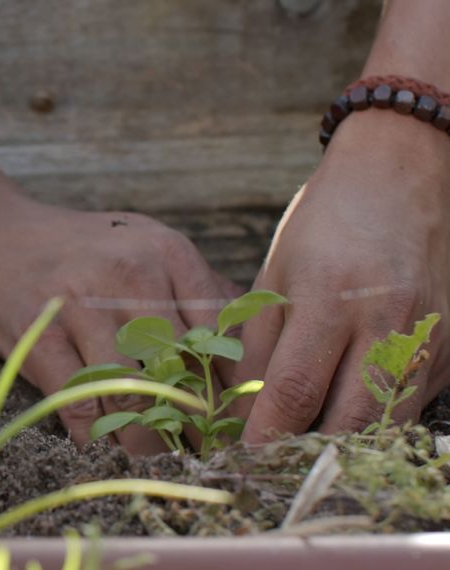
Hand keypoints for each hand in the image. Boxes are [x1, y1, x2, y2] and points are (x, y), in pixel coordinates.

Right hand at [0, 198, 241, 451]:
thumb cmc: (77, 252)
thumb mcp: (143, 247)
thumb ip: (196, 292)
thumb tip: (256, 356)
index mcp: (168, 252)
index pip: (223, 337)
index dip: (234, 393)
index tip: (237, 428)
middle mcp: (129, 273)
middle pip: (183, 371)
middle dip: (196, 425)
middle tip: (204, 459)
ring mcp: (79, 303)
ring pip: (134, 395)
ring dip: (149, 442)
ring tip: (161, 465)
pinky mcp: (37, 336)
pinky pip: (80, 404)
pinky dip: (96, 437)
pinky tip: (105, 449)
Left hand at [237, 112, 449, 442]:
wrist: (404, 173)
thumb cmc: (327, 222)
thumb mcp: (275, 275)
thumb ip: (260, 346)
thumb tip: (243, 412)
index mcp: (332, 297)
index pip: (295, 391)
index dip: (266, 435)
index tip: (240, 458)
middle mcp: (389, 322)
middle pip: (349, 422)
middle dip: (305, 453)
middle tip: (270, 464)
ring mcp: (429, 338)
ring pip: (384, 422)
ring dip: (342, 442)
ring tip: (302, 444)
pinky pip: (409, 405)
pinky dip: (374, 418)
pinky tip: (343, 411)